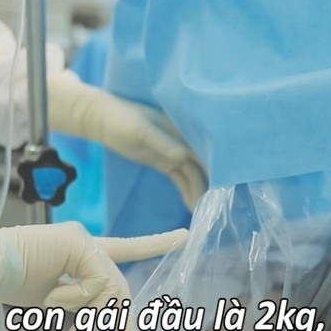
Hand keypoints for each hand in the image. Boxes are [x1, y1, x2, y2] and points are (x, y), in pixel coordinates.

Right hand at [0, 214, 187, 330]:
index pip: (124, 248)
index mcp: (78, 252)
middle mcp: (85, 241)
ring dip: (87, 318)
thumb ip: (76, 304)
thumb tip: (92, 325)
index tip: (184, 235)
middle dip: (124, 322)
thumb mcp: (50, 300)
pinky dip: (74, 301)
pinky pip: (93, 286)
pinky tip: (51, 298)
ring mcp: (82, 239)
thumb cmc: (6, 282)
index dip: (155, 243)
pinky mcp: (77, 242)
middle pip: (120, 285)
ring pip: (109, 289)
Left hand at [48, 72, 207, 207]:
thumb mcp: (141, 129)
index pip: (204, 149)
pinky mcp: (164, 161)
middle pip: (202, 164)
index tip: (227, 184)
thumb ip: (161, 142)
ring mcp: (173, 151)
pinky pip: (180, 177)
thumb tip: (182, 157)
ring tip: (203, 212)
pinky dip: (187, 190)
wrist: (103, 119)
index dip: (217, 165)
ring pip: (192, 173)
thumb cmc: (123, 118)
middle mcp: (183, 140)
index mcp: (182, 129)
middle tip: (216, 206)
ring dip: (198, 191)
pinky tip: (192, 206)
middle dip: (210, 183)